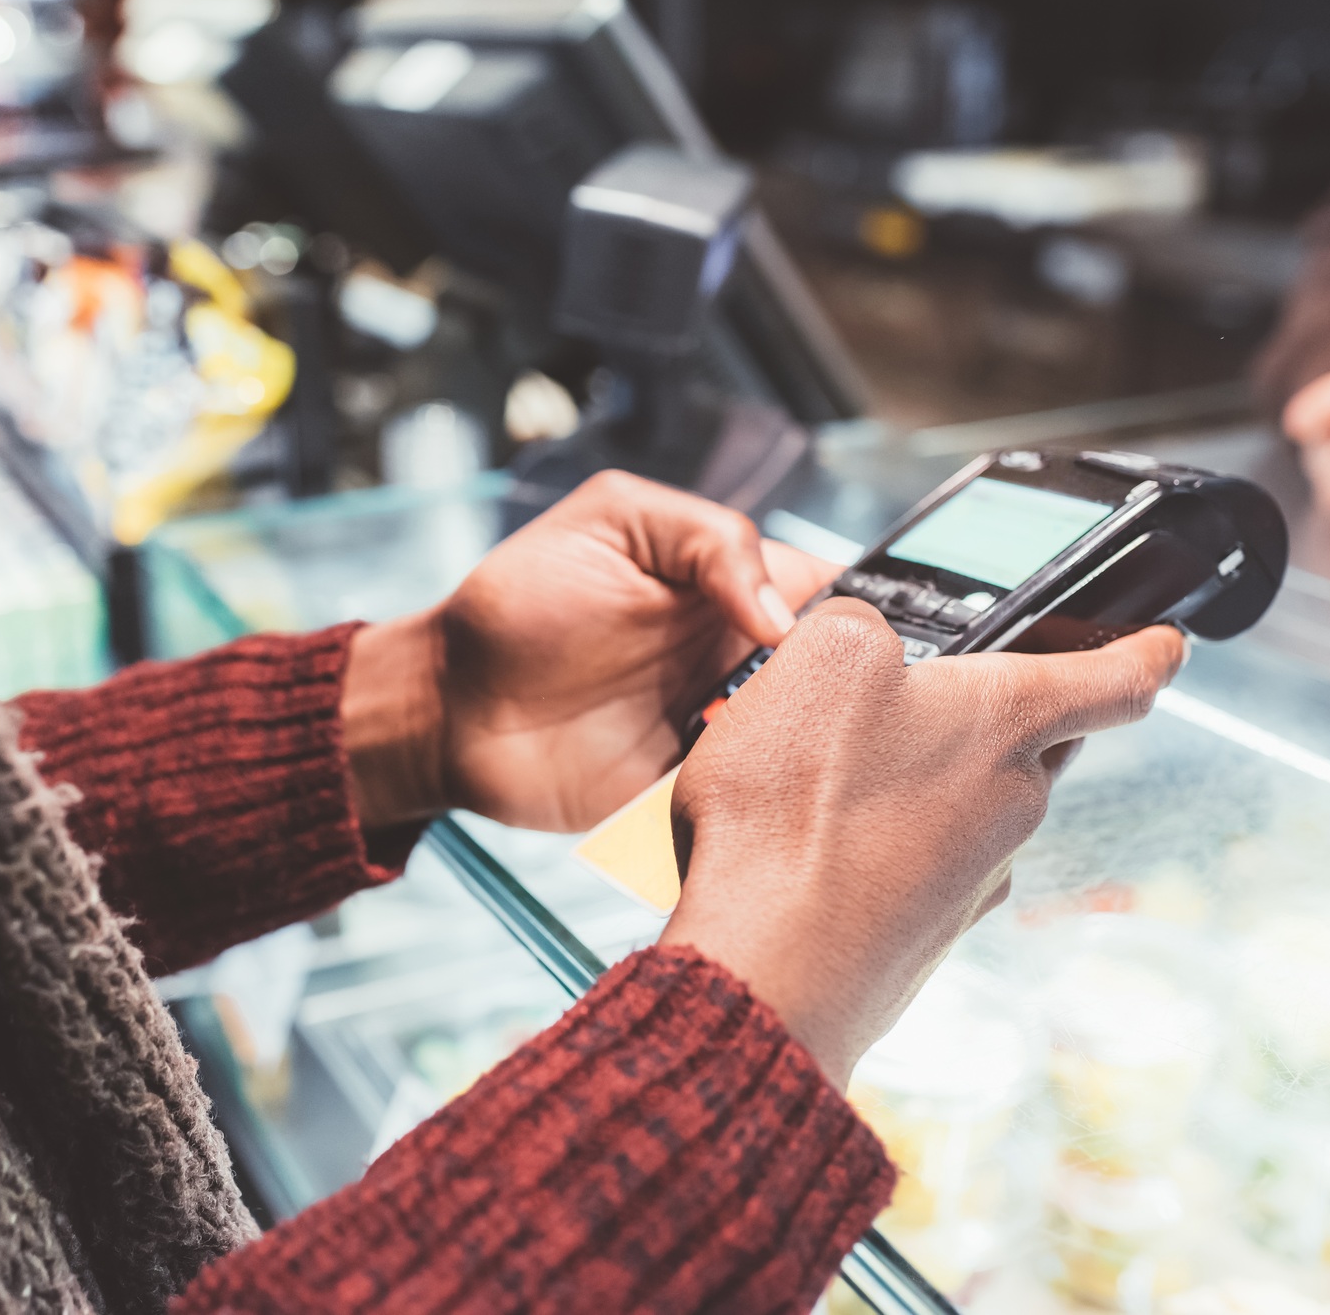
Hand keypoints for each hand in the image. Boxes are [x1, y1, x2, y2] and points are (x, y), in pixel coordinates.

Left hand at [341, 470, 839, 829]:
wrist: (450, 705)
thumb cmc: (522, 601)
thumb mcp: (615, 522)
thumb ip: (711, 540)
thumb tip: (782, 616)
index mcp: (739, 591)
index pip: (839, 597)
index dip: (870, 613)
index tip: (878, 633)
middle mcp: (744, 666)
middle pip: (840, 683)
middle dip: (856, 694)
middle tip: (842, 701)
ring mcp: (725, 735)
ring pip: (809, 750)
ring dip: (815, 753)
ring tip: (797, 746)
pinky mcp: (696, 799)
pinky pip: (755, 808)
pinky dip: (768, 808)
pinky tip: (769, 798)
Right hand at [660, 601, 1186, 1084]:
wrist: (771, 972)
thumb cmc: (801, 813)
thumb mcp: (822, 661)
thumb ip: (859, 625)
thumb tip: (866, 646)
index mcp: (1008, 722)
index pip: (1118, 679)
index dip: (1147, 651)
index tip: (1166, 644)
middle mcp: (1011, 804)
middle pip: (1031, 742)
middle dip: (990, 713)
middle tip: (928, 690)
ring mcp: (973, 878)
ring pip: (969, 806)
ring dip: (922, 781)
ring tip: (830, 771)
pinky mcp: (924, 931)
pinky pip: (917, 864)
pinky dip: (879, 843)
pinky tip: (814, 843)